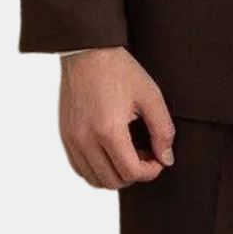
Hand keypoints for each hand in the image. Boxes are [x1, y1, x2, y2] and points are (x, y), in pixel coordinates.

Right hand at [59, 47, 175, 188]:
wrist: (88, 51)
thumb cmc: (119, 70)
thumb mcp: (150, 95)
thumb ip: (162, 130)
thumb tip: (166, 158)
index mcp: (108, 130)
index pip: (131, 172)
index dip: (151, 171)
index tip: (159, 158)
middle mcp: (85, 140)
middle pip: (112, 181)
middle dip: (134, 174)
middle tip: (146, 154)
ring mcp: (72, 140)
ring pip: (94, 179)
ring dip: (115, 174)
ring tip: (129, 152)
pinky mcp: (66, 135)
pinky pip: (80, 167)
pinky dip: (98, 168)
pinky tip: (111, 151)